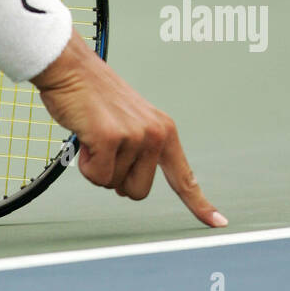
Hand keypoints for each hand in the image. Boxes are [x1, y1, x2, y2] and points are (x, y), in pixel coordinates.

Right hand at [31, 30, 227, 227]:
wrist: (70, 67)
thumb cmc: (92, 96)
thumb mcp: (129, 122)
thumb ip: (139, 152)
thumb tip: (128, 190)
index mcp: (164, 130)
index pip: (184, 176)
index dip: (200, 203)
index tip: (219, 223)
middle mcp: (156, 134)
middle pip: (138, 192)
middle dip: (116, 177)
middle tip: (104, 146)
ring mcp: (135, 136)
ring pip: (114, 184)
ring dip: (97, 166)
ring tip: (93, 134)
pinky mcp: (111, 138)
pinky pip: (97, 176)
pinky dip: (86, 164)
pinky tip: (85, 136)